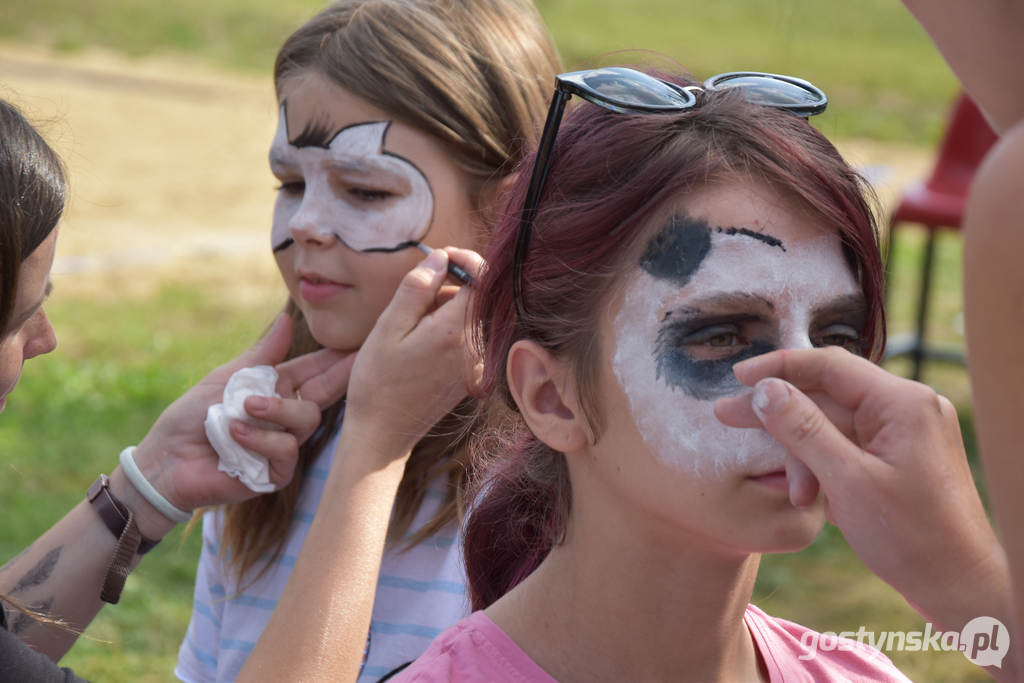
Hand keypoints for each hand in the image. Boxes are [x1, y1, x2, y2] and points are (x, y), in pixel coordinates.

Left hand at [127, 313, 355, 533]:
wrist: (165, 459)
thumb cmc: (192, 417)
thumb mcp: (228, 377)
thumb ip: (262, 355)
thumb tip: (287, 319)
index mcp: (277, 392)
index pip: (315, 372)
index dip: (337, 360)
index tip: (362, 346)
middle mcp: (286, 419)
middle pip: (324, 395)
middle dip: (338, 376)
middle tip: (354, 359)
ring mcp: (283, 447)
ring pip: (307, 420)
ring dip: (276, 410)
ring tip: (245, 406)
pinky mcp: (275, 473)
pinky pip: (286, 450)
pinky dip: (260, 439)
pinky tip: (234, 434)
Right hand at [343, 247, 483, 462]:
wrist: (382, 434)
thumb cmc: (377, 381)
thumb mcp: (388, 327)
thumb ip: (416, 289)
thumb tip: (440, 258)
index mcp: (455, 333)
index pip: (482, 278)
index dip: (464, 259)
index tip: (441, 257)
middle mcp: (476, 350)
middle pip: (480, 297)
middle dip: (452, 285)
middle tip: (416, 295)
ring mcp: (479, 366)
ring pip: (475, 317)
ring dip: (450, 308)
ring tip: (414, 325)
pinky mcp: (475, 377)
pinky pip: (472, 338)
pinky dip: (452, 329)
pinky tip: (424, 343)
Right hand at [714, 347, 1004, 620]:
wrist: (959, 588)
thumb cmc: (911, 538)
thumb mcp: (846, 480)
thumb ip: (803, 429)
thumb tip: (765, 389)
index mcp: (903, 403)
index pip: (829, 365)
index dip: (778, 367)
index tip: (737, 377)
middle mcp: (907, 409)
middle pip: (827, 395)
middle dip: (780, 414)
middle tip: (727, 417)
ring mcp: (905, 435)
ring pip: (834, 426)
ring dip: (802, 454)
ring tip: (789, 492)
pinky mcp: (898, 459)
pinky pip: (847, 448)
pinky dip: (821, 466)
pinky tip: (803, 492)